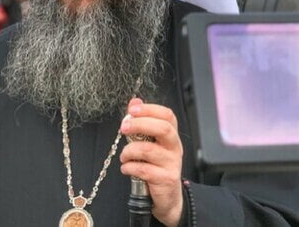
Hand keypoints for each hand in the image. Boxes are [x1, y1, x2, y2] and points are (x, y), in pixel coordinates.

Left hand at [120, 98, 183, 225]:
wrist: (168, 197)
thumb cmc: (156, 166)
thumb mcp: (150, 143)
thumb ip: (142, 123)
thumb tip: (134, 101)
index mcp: (171, 135)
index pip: (167, 115)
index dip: (150, 109)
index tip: (132, 109)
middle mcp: (174, 147)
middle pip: (162, 128)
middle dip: (139, 124)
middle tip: (123, 128)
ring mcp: (172, 163)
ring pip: (148, 150)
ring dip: (129, 151)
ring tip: (124, 157)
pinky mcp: (165, 179)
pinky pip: (143, 169)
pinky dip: (129, 167)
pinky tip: (126, 168)